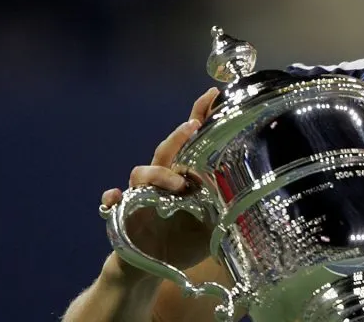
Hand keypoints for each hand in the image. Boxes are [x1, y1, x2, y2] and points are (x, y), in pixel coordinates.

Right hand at [100, 87, 220, 279]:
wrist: (152, 267)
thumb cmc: (184, 240)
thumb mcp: (213, 226)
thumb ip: (226, 208)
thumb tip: (252, 194)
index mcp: (185, 178)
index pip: (193, 143)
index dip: (201, 117)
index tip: (213, 95)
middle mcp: (163, 181)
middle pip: (167, 150)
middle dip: (179, 136)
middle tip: (194, 125)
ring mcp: (141, 195)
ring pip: (142, 171)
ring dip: (158, 173)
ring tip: (178, 184)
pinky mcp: (122, 214)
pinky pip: (111, 201)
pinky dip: (111, 197)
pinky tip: (115, 197)